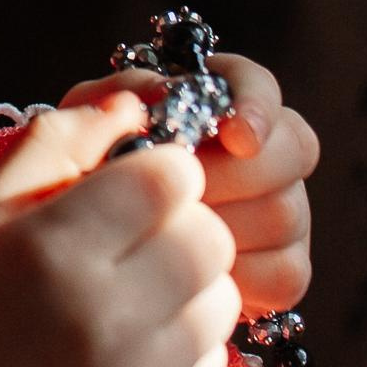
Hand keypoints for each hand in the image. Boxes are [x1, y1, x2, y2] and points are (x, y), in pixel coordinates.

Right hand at [0, 93, 238, 366]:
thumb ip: (59, 139)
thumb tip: (134, 104)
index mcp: (56, 251)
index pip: (170, 179)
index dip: (157, 170)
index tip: (132, 184)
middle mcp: (106, 319)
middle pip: (209, 236)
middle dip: (181, 223)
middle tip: (136, 237)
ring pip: (223, 296)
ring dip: (188, 283)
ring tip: (131, 293)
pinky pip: (214, 355)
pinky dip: (182, 341)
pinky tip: (128, 346)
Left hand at [60, 50, 317, 319]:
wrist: (79, 258)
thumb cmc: (77, 184)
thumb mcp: (74, 134)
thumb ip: (107, 100)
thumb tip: (154, 90)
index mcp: (212, 107)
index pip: (259, 86)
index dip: (256, 105)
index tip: (235, 135)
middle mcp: (259, 153)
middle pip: (293, 149)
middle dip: (238, 175)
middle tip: (185, 195)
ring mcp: (277, 211)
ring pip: (287, 212)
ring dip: (230, 226)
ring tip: (171, 236)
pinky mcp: (282, 270)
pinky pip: (287, 273)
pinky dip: (244, 278)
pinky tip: (196, 280)